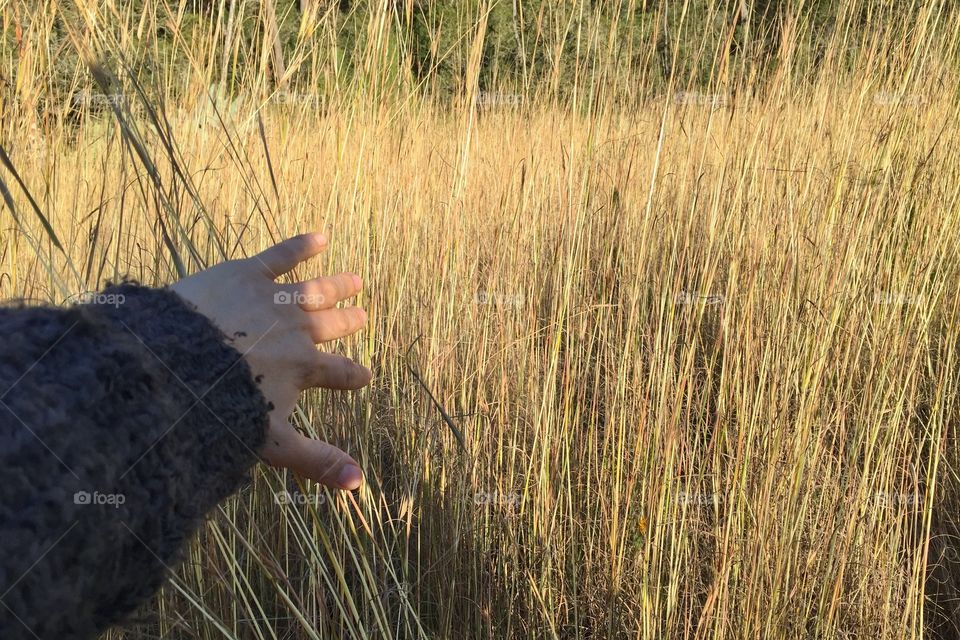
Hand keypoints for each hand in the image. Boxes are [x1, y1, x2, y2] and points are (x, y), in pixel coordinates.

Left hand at [170, 232, 370, 489]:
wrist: (178, 366)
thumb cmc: (223, 410)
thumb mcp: (273, 444)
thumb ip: (317, 461)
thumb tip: (359, 484)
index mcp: (303, 369)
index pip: (338, 373)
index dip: (354, 376)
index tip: (366, 376)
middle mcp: (296, 332)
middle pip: (330, 326)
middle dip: (348, 322)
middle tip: (363, 315)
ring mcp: (273, 301)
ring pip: (314, 291)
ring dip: (336, 286)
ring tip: (355, 280)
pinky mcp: (245, 275)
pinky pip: (280, 257)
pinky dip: (301, 246)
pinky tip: (321, 236)